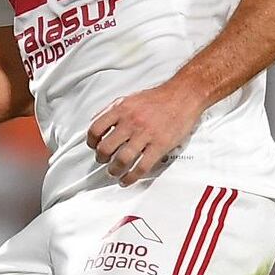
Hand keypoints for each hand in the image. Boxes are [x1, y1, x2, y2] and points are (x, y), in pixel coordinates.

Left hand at [88, 79, 205, 184]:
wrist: (184, 95)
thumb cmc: (159, 98)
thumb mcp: (129, 98)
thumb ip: (112, 110)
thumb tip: (96, 120)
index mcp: (121, 110)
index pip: (96, 129)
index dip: (91, 141)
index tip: (93, 146)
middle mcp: (131, 122)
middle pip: (106, 147)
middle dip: (101, 158)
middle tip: (103, 161)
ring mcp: (146, 135)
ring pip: (122, 160)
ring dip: (114, 170)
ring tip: (114, 172)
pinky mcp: (160, 145)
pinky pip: (142, 166)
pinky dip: (131, 177)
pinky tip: (127, 179)